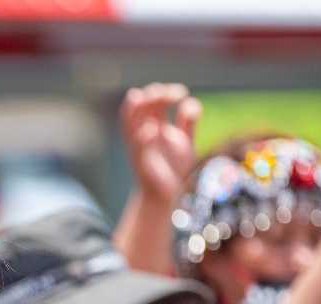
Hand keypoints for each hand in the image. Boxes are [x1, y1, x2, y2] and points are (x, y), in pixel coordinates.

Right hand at [120, 83, 201, 205]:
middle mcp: (143, 131)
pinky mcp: (139, 161)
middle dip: (155, 94)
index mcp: (154, 124)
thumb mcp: (183, 141)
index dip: (166, 92)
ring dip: (136, 106)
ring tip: (146, 97)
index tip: (182, 93)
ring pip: (129, 120)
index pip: (154, 100)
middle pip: (142, 104)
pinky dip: (142, 137)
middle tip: (173, 95)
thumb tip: (191, 102)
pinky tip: (151, 129)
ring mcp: (138, 145)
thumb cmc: (172, 167)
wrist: (165, 194)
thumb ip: (187, 122)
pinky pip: (136, 146)